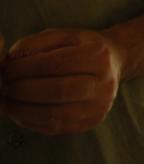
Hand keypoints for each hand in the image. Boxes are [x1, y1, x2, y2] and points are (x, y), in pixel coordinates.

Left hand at [0, 29, 123, 134]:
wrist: (114, 64)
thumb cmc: (83, 48)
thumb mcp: (63, 35)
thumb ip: (35, 44)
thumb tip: (10, 61)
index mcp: (98, 56)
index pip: (55, 63)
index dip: (25, 67)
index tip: (6, 69)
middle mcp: (104, 83)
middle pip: (58, 90)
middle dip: (23, 89)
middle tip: (5, 86)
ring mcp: (100, 106)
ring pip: (56, 114)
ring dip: (23, 109)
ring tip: (7, 100)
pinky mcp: (92, 122)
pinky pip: (56, 127)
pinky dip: (32, 121)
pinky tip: (19, 111)